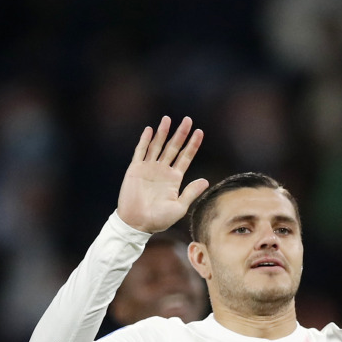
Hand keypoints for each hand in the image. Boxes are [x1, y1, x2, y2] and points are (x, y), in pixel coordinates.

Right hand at [117, 116, 208, 232]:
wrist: (137, 223)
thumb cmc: (159, 219)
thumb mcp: (179, 207)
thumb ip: (191, 192)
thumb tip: (206, 180)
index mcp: (174, 179)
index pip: (186, 157)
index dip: (193, 145)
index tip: (200, 132)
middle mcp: (162, 170)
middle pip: (173, 147)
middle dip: (180, 133)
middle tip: (188, 119)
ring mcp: (149, 168)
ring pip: (157, 146)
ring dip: (163, 132)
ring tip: (168, 119)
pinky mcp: (135, 169)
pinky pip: (140, 152)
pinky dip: (145, 140)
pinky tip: (150, 130)